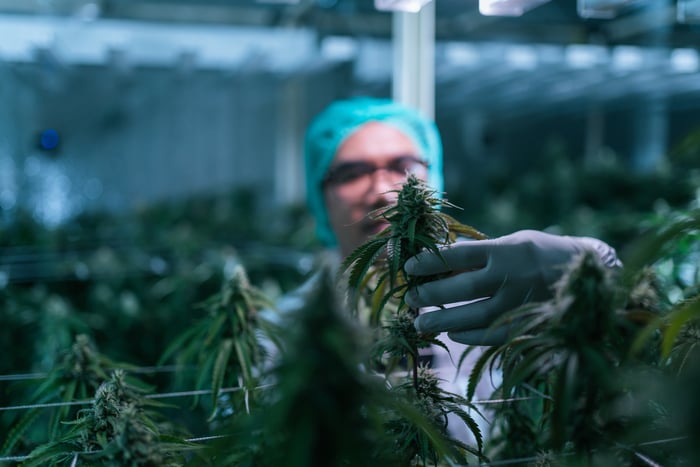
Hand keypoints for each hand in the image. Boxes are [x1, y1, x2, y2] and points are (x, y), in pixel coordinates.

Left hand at [404, 230, 618, 345]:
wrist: (588, 272)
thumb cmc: (540, 252)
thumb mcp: (512, 242)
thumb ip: (480, 253)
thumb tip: (438, 264)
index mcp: (505, 249)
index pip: (457, 254)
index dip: (429, 262)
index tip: (409, 267)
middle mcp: (511, 276)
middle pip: (461, 288)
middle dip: (431, 294)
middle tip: (411, 300)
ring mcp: (520, 303)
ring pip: (473, 316)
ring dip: (443, 321)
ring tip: (421, 323)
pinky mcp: (527, 324)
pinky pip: (492, 335)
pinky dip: (469, 336)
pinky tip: (453, 334)